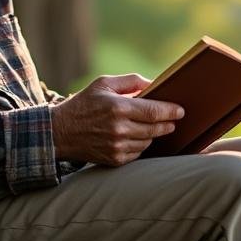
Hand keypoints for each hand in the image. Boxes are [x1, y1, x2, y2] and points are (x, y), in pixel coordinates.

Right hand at [51, 74, 184, 165]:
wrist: (59, 132)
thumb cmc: (83, 104)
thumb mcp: (103, 84)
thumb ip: (131, 81)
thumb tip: (154, 83)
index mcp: (118, 108)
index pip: (154, 112)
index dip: (171, 111)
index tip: (181, 110)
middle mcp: (119, 129)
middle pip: (155, 129)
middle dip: (167, 124)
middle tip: (173, 120)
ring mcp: (117, 146)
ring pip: (148, 142)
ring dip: (153, 135)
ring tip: (152, 127)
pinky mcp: (114, 159)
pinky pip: (138, 153)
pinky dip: (141, 145)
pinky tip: (136, 137)